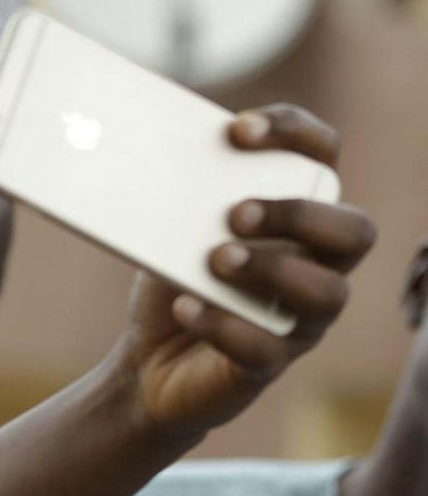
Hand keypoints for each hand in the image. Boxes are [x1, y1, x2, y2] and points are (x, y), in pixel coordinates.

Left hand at [111, 104, 375, 443]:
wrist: (142, 366)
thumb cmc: (172, 283)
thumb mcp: (172, 233)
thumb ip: (183, 196)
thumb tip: (153, 153)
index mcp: (298, 215)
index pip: (323, 158)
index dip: (294, 134)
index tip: (239, 129)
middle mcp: (316, 265)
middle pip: (353, 230)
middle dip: (300, 215)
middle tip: (237, 213)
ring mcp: (299, 319)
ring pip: (326, 293)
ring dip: (272, 270)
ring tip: (216, 260)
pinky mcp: (267, 364)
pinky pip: (265, 348)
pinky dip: (223, 324)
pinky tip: (186, 308)